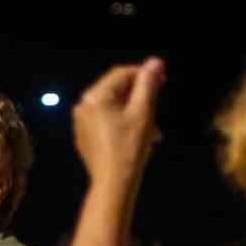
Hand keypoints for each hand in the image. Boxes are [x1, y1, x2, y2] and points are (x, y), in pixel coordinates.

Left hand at [72, 59, 165, 187]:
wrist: (113, 183)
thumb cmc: (128, 148)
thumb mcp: (143, 113)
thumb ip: (148, 84)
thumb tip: (155, 62)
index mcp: (94, 97)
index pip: (122, 74)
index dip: (144, 74)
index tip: (163, 80)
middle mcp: (83, 106)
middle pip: (117, 91)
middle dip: (140, 98)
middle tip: (158, 109)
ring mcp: (82, 122)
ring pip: (114, 107)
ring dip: (135, 113)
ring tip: (153, 130)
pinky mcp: (85, 136)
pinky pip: (107, 121)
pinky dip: (124, 123)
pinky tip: (139, 137)